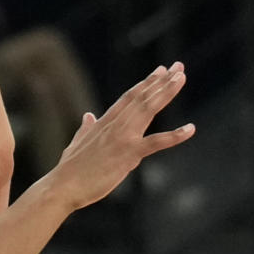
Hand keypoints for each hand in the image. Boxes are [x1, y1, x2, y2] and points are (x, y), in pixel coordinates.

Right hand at [52, 63, 193, 209]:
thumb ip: (86, 128)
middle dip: (161, 81)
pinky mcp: (128, 155)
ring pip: (148, 109)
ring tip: (181, 78)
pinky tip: (191, 129)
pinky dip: (175, 135)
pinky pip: (156, 142)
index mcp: (104, 123)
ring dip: (166, 93)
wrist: (62, 186)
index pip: (129, 97)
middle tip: (178, 67)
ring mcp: (122, 138)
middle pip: (142, 98)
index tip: (160, 70)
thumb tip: (88, 116)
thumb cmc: (69, 170)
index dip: (146, 83)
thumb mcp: (77, 143)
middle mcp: (115, 125)